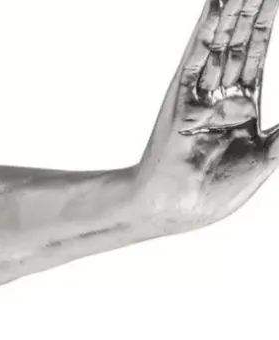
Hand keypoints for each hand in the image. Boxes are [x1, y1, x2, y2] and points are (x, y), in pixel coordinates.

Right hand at [138, 0, 278, 225]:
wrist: (179, 209)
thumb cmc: (216, 194)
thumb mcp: (270, 155)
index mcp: (239, 110)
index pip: (255, 58)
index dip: (264, 28)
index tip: (270, 1)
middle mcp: (218, 97)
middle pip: (239, 43)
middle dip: (251, 11)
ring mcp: (200, 95)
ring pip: (222, 43)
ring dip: (234, 11)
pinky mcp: (183, 97)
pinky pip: (197, 56)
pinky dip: (207, 29)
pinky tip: (217, 4)